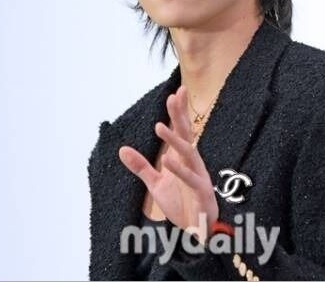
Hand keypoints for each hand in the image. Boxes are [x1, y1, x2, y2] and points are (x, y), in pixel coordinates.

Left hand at [118, 84, 218, 243]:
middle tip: (173, 97)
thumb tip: (122, 149)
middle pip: (187, 135)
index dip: (178, 113)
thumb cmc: (182, 205)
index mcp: (183, 159)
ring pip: (189, 153)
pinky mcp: (202, 192)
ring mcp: (199, 176)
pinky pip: (191, 178)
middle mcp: (193, 163)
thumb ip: (141, 167)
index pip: (182, 131)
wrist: (197, 232)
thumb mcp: (157, 184)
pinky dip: (180, 169)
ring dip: (175, 139)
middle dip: (179, 116)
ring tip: (160, 126)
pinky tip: (167, 159)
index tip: (175, 92)